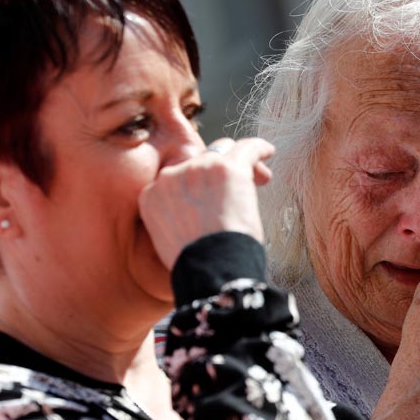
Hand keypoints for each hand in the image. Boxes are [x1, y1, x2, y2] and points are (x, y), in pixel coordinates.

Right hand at [138, 137, 274, 268]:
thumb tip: (200, 213)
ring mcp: (197, 170)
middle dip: (220, 172)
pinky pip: (246, 148)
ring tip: (262, 178)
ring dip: (241, 164)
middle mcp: (170, 177)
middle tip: (243, 187)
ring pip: (222, 152)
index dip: (200, 183)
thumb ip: (178, 216)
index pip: (177, 177)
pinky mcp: (227, 169)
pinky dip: (259, 149)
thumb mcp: (172, 239)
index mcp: (152, 195)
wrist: (210, 271)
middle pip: (199, 161)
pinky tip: (268, 152)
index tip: (216, 196)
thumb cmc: (198, 265)